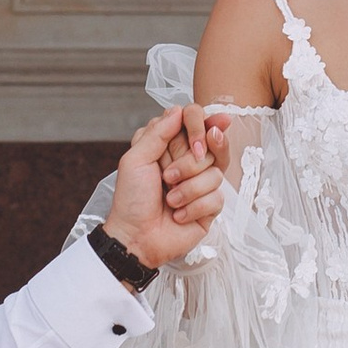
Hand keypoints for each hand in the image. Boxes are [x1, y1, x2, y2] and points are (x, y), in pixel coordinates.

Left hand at [104, 104, 222, 269]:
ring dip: (187, 190)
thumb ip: (158, 132)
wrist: (136, 237)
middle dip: (188, 164)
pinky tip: (178, 215)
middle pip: (211, 145)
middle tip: (167, 178)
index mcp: (169, 145)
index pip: (196, 120)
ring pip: (215, 173)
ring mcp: (201, 183)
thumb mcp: (135, 160)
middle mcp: (188, 161)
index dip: (201, 125)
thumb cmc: (131, 200)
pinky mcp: (210, 206)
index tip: (202, 135)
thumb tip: (178, 110)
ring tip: (169, 200)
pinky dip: (193, 207)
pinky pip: (217, 198)